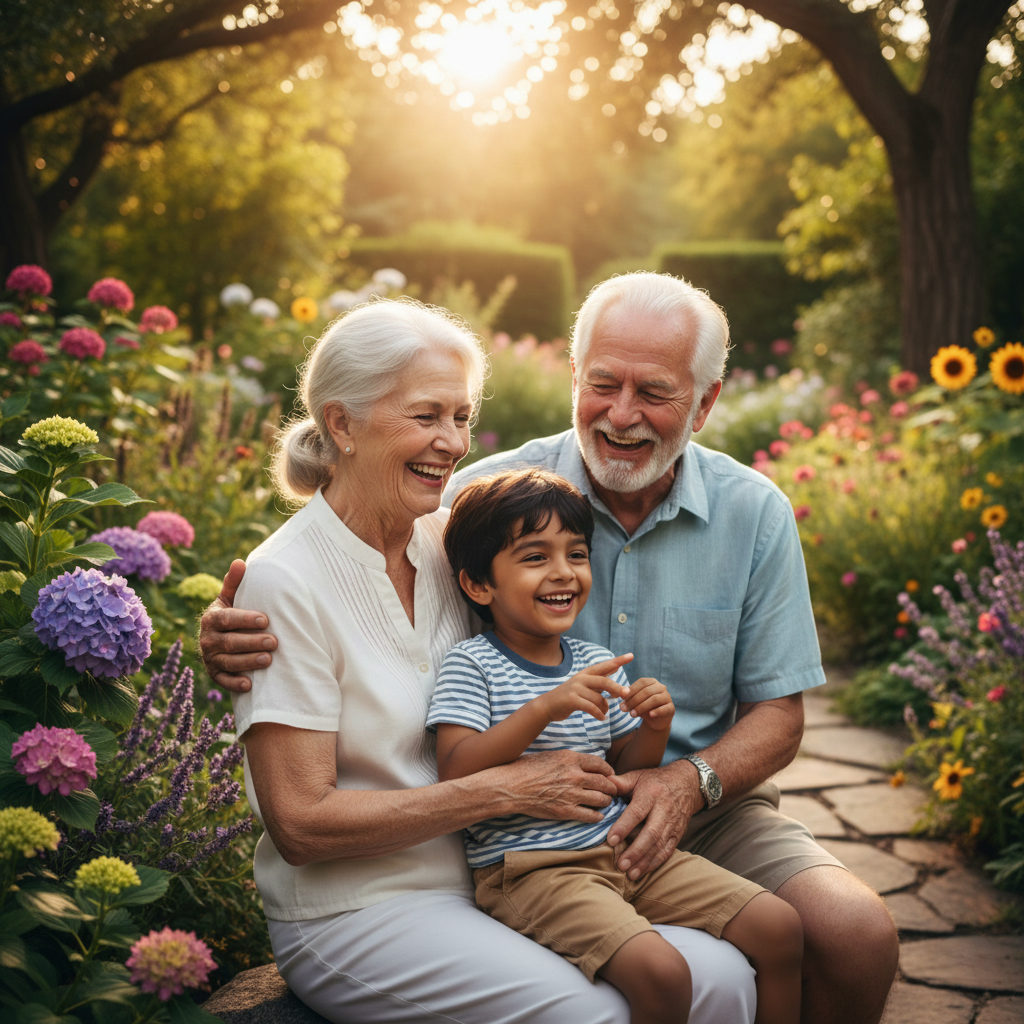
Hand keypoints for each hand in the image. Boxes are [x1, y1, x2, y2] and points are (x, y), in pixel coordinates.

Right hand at [198, 559, 277, 692]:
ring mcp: (209, 658)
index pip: (227, 618)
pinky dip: (234, 684)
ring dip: (248, 662)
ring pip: (227, 662)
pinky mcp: (214, 674)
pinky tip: (250, 685)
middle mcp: (207, 639)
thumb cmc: (231, 613)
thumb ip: (235, 582)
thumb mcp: (230, 597)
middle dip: (252, 642)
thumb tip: (240, 562)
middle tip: (274, 642)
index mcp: (211, 618)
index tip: (265, 620)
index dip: (245, 619)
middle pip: (229, 642)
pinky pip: (222, 681)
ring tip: (268, 660)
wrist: (219, 636)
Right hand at [498, 749, 620, 822]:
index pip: (599, 763)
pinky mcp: (566, 811)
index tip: (611, 774)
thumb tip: (583, 765)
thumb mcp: (551, 755)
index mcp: (571, 758)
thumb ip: (569, 760)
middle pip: (604, 782)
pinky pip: (590, 815)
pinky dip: (597, 816)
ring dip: (606, 801)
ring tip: (606, 802)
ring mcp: (571, 794)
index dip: (608, 770)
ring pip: (601, 799)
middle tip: (614, 790)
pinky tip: (598, 815)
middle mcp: (575, 775)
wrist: (512, 787)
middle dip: (612, 787)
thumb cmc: (526, 768)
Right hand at [540, 654, 632, 721]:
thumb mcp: (584, 684)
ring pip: (599, 698)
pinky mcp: (572, 700)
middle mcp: (581, 678)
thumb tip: (615, 668)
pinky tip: (602, 718)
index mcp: (586, 673)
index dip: (618, 660)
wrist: (548, 705)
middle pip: (604, 681)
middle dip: (617, 688)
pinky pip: (591, 708)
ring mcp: (576, 688)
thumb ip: (599, 678)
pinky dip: (599, 714)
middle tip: (628, 693)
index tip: (631, 655)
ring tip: (604, 713)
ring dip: (605, 708)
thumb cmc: (570, 696)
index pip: (604, 665)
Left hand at [605, 760, 702, 879]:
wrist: (687, 783)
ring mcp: (673, 823)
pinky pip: (668, 850)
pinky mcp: (678, 834)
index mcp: (651, 793)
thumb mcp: (638, 776)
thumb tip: (603, 784)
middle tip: (621, 864)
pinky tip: (643, 871)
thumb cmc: (656, 780)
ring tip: (630, 874)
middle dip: (636, 851)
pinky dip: (655, 863)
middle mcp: (664, 809)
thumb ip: (620, 782)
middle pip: (651, 833)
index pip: (637, 812)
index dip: (624, 827)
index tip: (610, 840)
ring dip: (645, 861)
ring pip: (660, 845)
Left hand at [618, 676, 673, 729]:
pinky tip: (650, 715)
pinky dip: (656, 711)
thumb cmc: (643, 707)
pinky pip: (664, 708)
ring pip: (654, 699)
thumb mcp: (634, 702)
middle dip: (634, 700)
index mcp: (652, 682)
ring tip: (632, 714)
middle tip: (624, 709)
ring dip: (641, 707)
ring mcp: (667, 697)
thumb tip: (621, 700)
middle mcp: (661, 687)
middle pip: (647, 691)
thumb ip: (627, 699)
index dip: (631, 690)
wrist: (655, 720)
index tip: (622, 698)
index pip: (642, 682)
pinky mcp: (671, 708)